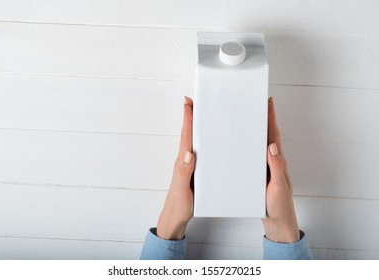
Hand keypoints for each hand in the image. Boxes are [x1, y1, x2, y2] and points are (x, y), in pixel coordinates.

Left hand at [156, 96, 194, 239]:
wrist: (175, 217)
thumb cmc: (178, 204)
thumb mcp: (182, 189)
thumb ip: (184, 172)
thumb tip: (189, 153)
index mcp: (182, 162)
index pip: (186, 136)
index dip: (187, 118)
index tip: (188, 102)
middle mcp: (185, 160)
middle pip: (189, 134)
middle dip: (191, 117)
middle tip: (193, 101)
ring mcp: (189, 165)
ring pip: (194, 142)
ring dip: (196, 127)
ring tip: (202, 114)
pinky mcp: (194, 171)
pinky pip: (199, 152)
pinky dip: (202, 142)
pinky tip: (208, 141)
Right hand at [261, 97, 299, 242]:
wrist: (278, 223)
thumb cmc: (280, 206)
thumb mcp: (278, 187)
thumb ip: (276, 167)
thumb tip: (271, 145)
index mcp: (278, 161)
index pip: (274, 135)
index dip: (271, 118)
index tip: (268, 102)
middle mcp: (273, 161)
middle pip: (268, 135)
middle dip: (264, 118)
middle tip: (257, 103)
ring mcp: (267, 168)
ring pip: (260, 144)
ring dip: (256, 130)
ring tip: (248, 117)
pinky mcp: (260, 174)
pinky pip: (254, 155)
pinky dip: (250, 145)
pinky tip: (243, 144)